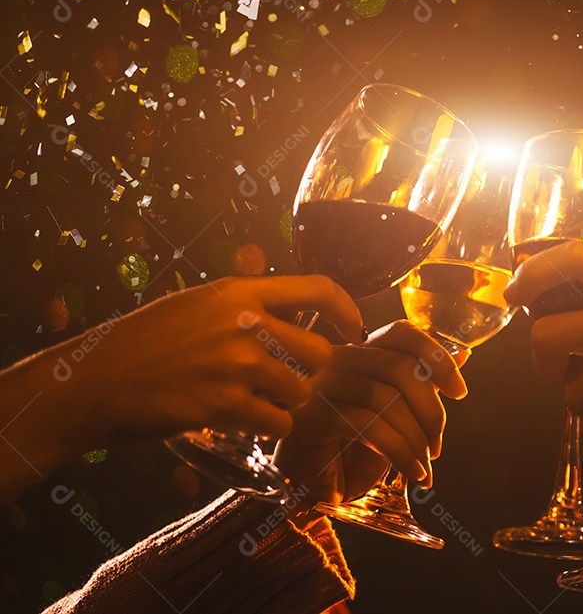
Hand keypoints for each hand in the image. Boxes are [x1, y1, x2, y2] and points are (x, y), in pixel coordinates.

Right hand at [81, 275, 367, 440]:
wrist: (93, 381)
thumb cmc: (143, 343)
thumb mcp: (197, 305)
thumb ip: (244, 306)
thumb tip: (293, 316)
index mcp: (240, 291)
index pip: (320, 288)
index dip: (348, 310)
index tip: (354, 329)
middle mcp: (245, 322)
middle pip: (320, 352)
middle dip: (312, 373)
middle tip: (290, 383)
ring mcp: (236, 363)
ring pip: (302, 391)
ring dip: (290, 403)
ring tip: (262, 403)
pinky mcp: (224, 404)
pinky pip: (279, 423)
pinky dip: (272, 429)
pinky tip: (250, 424)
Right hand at [272, 321, 467, 506]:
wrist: (309, 487)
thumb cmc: (349, 448)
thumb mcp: (393, 414)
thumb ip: (420, 383)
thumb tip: (462, 353)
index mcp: (357, 351)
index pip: (402, 333)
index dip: (437, 356)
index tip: (459, 391)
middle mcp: (335, 359)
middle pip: (399, 366)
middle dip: (430, 410)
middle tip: (437, 444)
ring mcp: (319, 385)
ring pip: (385, 398)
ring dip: (416, 438)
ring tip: (423, 465)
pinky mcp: (310, 417)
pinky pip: (369, 426)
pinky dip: (400, 452)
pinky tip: (412, 472)